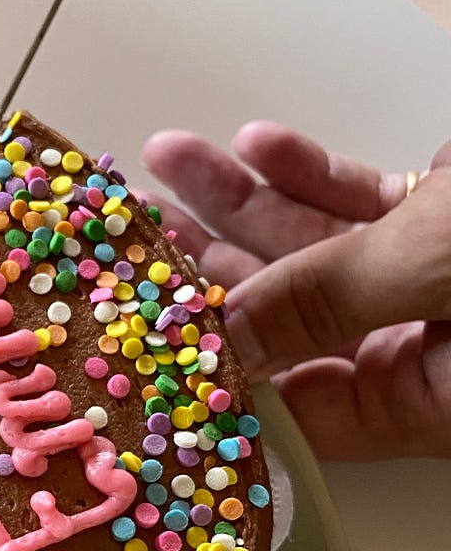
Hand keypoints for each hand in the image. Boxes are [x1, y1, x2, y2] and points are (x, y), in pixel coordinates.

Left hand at [140, 123, 450, 459]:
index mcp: (421, 402)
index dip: (211, 370)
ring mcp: (430, 285)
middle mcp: (419, 352)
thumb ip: (326, 301)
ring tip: (165, 158)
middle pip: (287, 319)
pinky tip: (256, 144)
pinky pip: (362, 205)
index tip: (137, 325)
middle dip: (206, 265)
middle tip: (130, 228)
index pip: (293, 407)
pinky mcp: (444, 221)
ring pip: (317, 251)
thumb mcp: (432, 274)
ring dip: (242, 201)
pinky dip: (311, 173)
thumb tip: (220, 338)